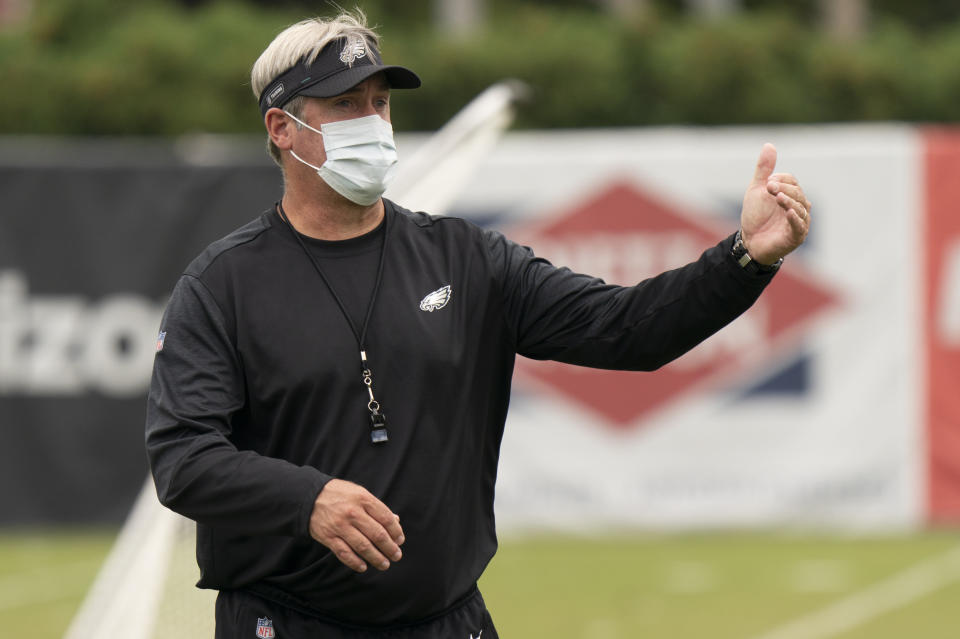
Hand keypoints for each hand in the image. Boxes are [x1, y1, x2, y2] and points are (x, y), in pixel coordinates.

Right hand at [309, 479, 404, 572]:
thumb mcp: (359, 493)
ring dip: (376, 558)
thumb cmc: (339, 494)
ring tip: (384, 564)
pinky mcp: (328, 537)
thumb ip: (377, 508)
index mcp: (363, 499)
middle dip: (390, 548)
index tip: (400, 540)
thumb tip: (396, 521)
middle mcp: (352, 512)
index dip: (396, 531)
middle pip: (377, 534)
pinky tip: (363, 567)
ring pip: (363, 546)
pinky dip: (355, 562)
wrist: (308, 496)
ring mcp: (340, 525)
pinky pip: (344, 553)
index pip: (386, 518)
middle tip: (396, 556)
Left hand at [739, 143, 810, 264]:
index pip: (792, 181)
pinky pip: (799, 226)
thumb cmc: (755, 216)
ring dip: (789, 202)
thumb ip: (764, 170)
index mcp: (791, 194)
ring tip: (778, 198)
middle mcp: (799, 207)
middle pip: (797, 193)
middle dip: (783, 189)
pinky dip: (795, 218)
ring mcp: (799, 222)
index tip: (767, 183)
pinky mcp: (796, 236)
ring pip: (800, 208)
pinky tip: (788, 212)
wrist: (749, 241)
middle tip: (769, 189)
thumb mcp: (757, 190)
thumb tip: (769, 145)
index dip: (780, 180)